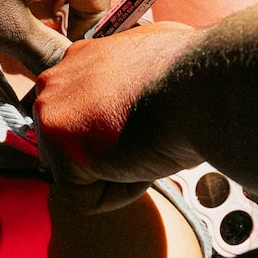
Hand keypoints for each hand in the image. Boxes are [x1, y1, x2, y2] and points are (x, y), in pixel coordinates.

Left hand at [35, 21, 205, 210]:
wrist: (205, 86)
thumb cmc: (196, 78)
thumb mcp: (158, 64)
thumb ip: (132, 80)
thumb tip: (139, 96)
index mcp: (82, 59)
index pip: (79, 117)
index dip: (112, 137)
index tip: (143, 130)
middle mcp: (57, 79)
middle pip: (69, 149)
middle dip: (107, 158)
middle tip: (148, 141)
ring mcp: (52, 109)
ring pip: (77, 176)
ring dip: (116, 174)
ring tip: (149, 146)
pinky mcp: (59, 143)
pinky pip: (83, 198)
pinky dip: (120, 192)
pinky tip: (145, 160)